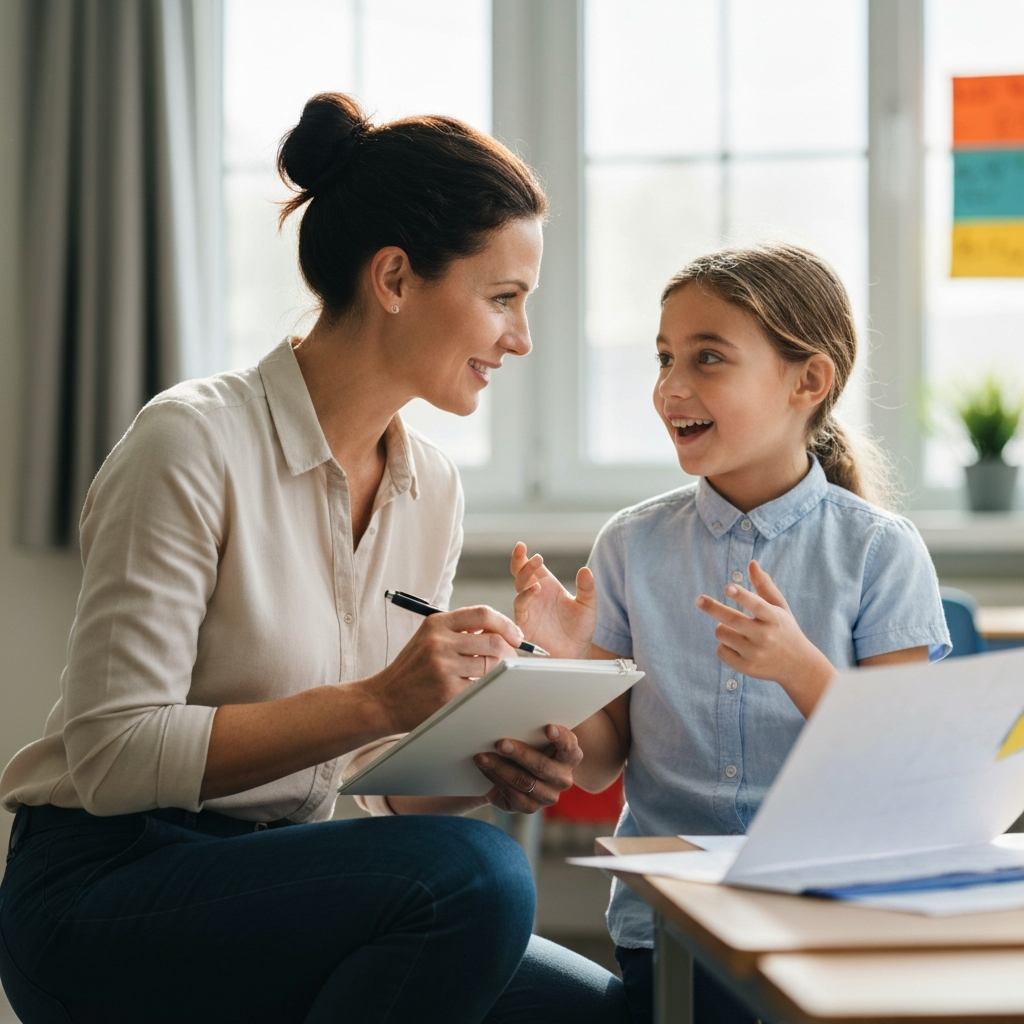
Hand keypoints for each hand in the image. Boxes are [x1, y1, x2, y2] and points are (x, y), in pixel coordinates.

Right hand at [372, 605, 522, 733]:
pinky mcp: (448, 693)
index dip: (506, 624)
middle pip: (494, 641)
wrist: (384, 699)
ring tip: (496, 676)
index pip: (483, 614)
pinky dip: (488, 688)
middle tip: (512, 660)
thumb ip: (459, 630)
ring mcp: (443, 668)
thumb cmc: (413, 668)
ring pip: (492, 666)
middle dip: (510, 652)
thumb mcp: (428, 637)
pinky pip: (482, 687)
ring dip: (500, 672)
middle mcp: (439, 642)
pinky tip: (483, 690)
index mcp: (436, 624)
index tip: (516, 636)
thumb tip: (502, 631)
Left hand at [474, 724, 581, 813]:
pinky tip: (485, 767)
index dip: (560, 738)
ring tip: (482, 756)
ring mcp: (548, 795)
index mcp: (570, 756)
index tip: (548, 728)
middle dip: (520, 753)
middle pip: (542, 766)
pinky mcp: (530, 807)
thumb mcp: (534, 736)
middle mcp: (563, 778)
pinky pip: (512, 795)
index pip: (569, 746)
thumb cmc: (528, 744)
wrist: (515, 770)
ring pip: (524, 782)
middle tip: (501, 743)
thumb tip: (510, 716)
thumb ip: (532, 729)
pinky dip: (496, 779)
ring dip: (500, 768)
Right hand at [510, 542, 596, 658]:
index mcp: (548, 586)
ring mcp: (529, 608)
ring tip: (537, 579)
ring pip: (519, 588)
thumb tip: (585, 570)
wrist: (575, 653)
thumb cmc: (580, 629)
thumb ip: (587, 588)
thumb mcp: (588, 605)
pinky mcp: (525, 622)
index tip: (521, 545)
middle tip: (531, 556)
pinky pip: (521, 606)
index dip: (524, 556)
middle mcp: (535, 594)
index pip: (532, 567)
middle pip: (521, 574)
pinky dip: (525, 597)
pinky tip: (534, 590)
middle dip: (521, 563)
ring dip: (525, 579)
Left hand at [696, 560, 834, 716]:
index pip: (757, 605)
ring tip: (736, 630)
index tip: (728, 587)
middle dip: (713, 608)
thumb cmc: (785, 630)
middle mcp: (765, 636)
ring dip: (722, 628)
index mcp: (774, 618)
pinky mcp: (746, 668)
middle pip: (732, 620)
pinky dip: (724, 646)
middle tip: (699, 599)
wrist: (798, 667)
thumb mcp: (780, 607)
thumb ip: (765, 585)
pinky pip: (721, 651)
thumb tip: (751, 563)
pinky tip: (738, 646)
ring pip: (722, 634)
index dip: (741, 596)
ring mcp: (755, 653)